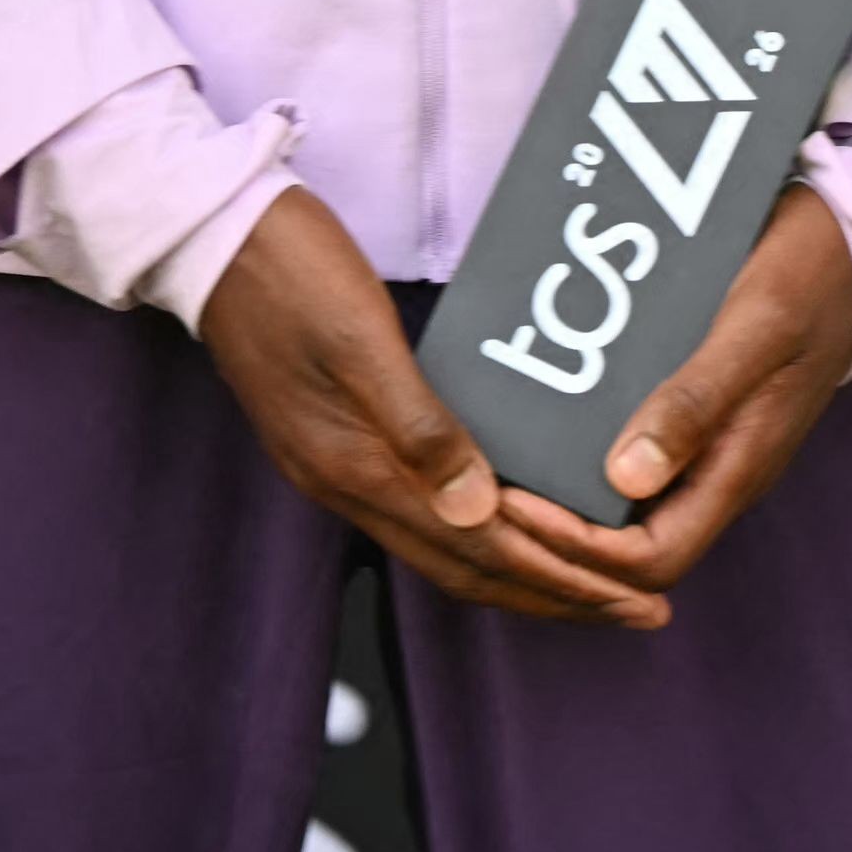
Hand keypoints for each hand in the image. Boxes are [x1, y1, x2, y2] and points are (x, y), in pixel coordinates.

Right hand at [196, 184, 665, 626]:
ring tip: (595, 581)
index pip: (477, 552)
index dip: (559, 580)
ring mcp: (339, 466)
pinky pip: (425, 511)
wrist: (212, 241)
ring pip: (446, 548)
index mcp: (356, 468)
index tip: (630, 598)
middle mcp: (347, 483)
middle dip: (557, 595)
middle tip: (639, 610)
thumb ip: (418, 428)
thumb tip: (477, 512)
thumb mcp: (361, 343)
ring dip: (523, 572)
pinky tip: (516, 515)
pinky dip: (482, 530)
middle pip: (466, 568)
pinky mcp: (340, 443)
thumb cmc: (290, 273)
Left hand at [486, 183, 851, 600]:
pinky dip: (576, 459)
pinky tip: (535, 423)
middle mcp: (718, 470)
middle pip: (628, 553)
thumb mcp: (758, 326)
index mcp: (739, 464)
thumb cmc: (811, 273)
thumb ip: (699, 400)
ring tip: (496, 469)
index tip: (513, 504)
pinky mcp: (694, 413)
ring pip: (622, 511)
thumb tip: (625, 479)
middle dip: (554, 541)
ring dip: (560, 505)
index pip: (651, 560)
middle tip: (484, 498)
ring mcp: (707, 444)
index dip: (577, 551)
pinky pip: (625, 460)